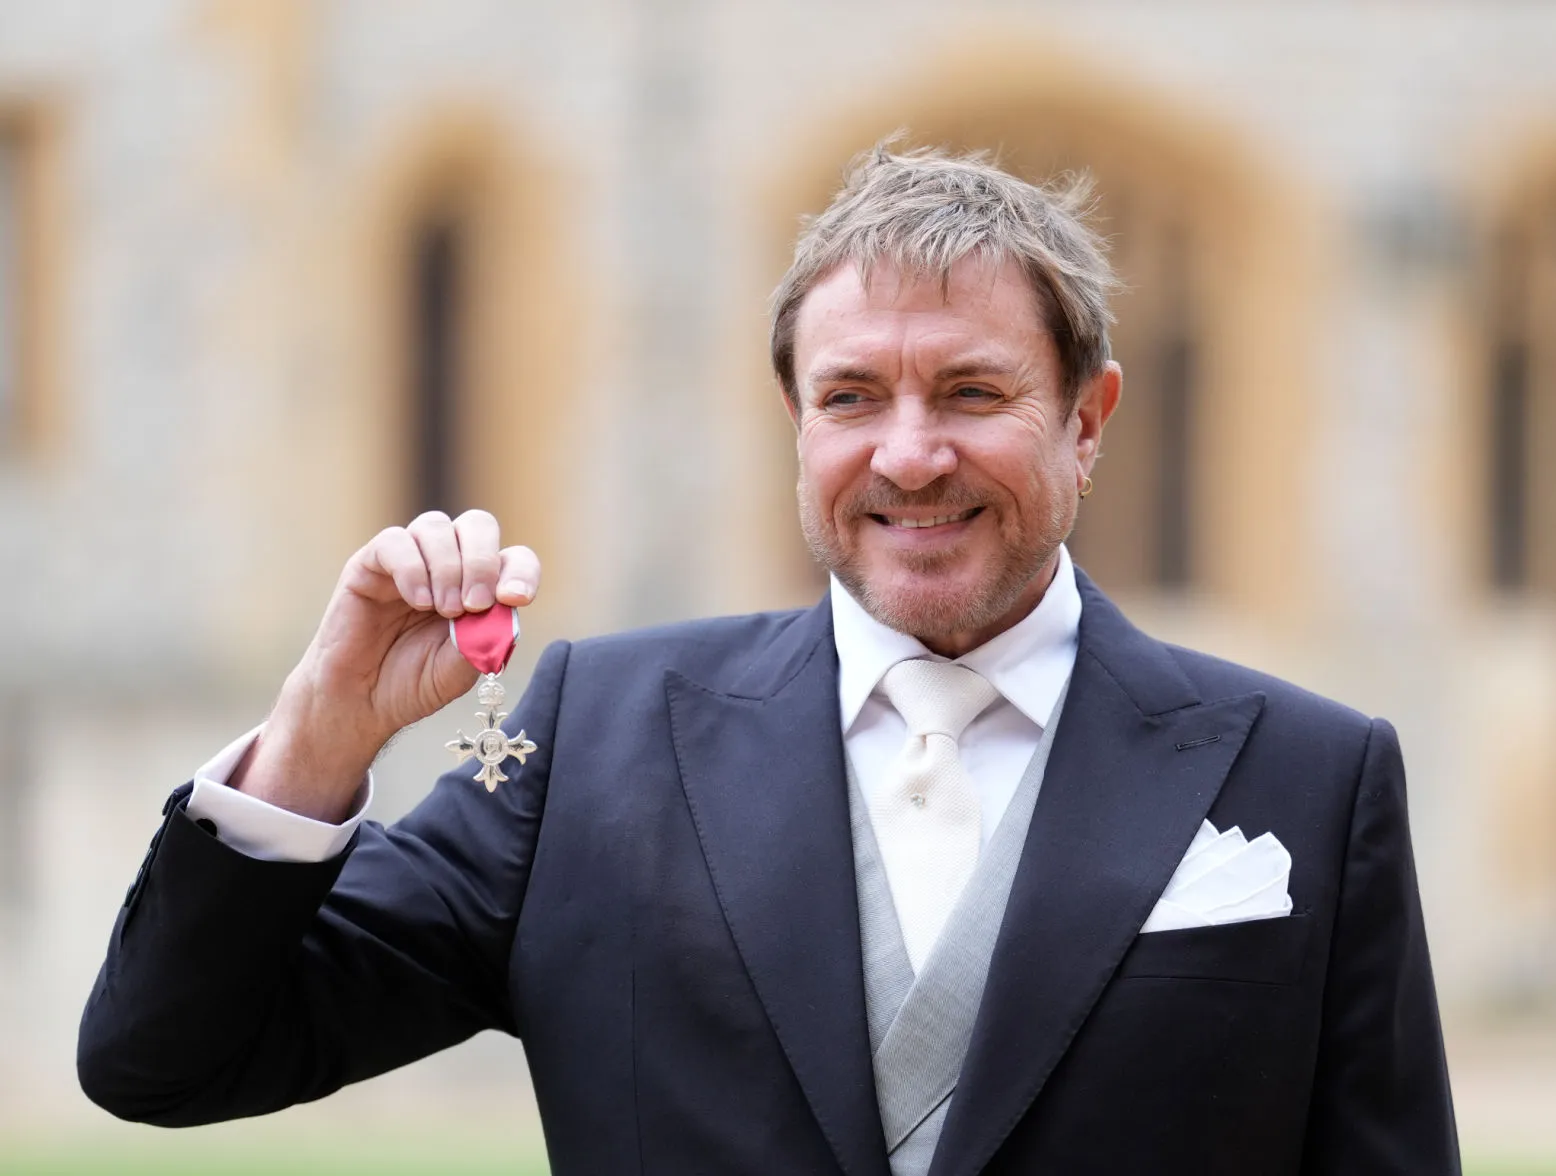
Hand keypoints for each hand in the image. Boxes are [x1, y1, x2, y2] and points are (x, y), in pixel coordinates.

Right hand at [232, 510, 539, 821]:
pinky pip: (395, 541)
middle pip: (477, 526)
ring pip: (436, 527)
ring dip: (447, 567)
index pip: (514, 559)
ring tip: (443, 609)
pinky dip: (413, 568)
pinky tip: (418, 601)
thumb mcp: (460, 669)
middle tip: (473, 604)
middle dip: (482, 562)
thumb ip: (484, 638)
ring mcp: (409, 560)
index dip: (522, 572)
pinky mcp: (370, 564)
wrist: (360, 702)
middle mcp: (448, 565)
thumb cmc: (413, 683)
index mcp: (480, 587)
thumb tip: (504, 606)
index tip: (516, 599)